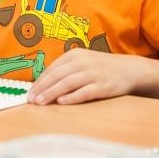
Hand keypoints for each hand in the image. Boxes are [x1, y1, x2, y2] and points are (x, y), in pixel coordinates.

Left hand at [28, 50, 147, 105]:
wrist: (129, 69)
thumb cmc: (101, 68)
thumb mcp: (82, 63)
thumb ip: (65, 71)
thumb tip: (43, 85)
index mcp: (75, 55)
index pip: (52, 69)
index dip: (39, 81)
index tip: (29, 93)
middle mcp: (83, 62)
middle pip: (58, 75)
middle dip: (42, 88)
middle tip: (31, 99)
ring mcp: (93, 74)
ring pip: (68, 83)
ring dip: (52, 93)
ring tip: (41, 102)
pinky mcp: (103, 86)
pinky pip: (85, 92)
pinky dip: (72, 97)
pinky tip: (62, 102)